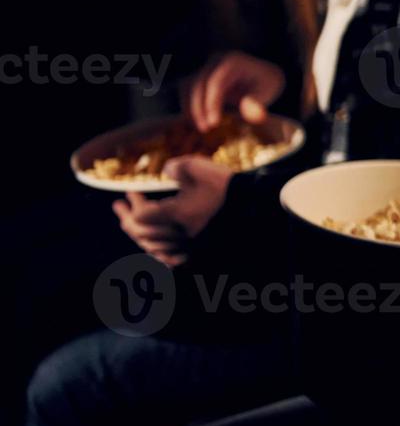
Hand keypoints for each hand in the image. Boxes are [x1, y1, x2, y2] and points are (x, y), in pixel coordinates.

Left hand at [112, 155, 231, 265]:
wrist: (254, 207)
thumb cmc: (226, 187)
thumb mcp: (199, 168)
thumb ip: (176, 167)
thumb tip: (165, 170)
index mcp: (175, 215)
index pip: (141, 216)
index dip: (132, 204)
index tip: (130, 192)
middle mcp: (178, 234)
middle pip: (143, 235)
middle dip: (128, 221)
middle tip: (120, 209)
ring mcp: (190, 245)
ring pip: (155, 248)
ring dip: (141, 237)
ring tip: (134, 227)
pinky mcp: (201, 250)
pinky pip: (173, 258)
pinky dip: (160, 252)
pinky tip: (157, 248)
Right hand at [184, 51, 285, 131]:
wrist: (263, 77)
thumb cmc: (266, 83)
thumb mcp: (269, 91)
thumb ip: (258, 102)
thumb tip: (249, 111)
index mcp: (233, 61)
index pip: (216, 82)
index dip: (212, 103)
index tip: (214, 123)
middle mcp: (216, 61)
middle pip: (199, 84)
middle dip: (200, 108)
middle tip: (206, 128)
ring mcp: (207, 67)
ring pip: (189, 87)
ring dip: (191, 108)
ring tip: (202, 128)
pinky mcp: (201, 76)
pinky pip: (187, 90)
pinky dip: (189, 106)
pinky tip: (197, 122)